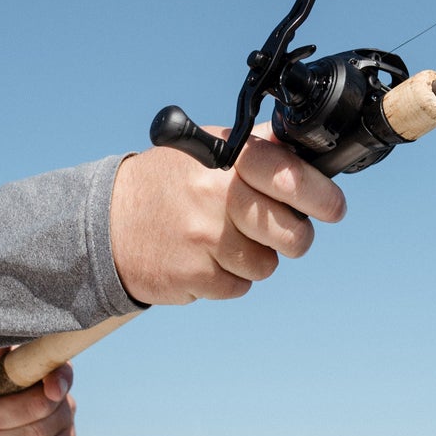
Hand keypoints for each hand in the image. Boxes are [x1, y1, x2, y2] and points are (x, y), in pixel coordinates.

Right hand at [109, 128, 345, 305]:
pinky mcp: (193, 276)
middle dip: (294, 237)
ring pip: (266, 265)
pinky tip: (202, 258)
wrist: (101, 224)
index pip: (288, 174)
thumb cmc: (164, 184)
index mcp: (226, 160)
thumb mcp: (204, 149)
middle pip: (292, 234)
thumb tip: (313, 153)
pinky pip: (238, 287)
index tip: (334, 208)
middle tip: (281, 231)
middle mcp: (217, 197)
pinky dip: (227, 278)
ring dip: (252, 258)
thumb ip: (255, 149)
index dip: (319, 194)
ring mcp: (205, 239)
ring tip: (222, 239)